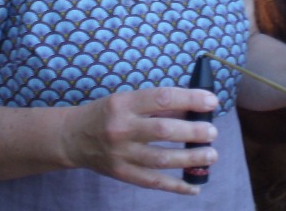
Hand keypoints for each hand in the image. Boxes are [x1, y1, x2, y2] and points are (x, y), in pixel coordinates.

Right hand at [59, 86, 219, 194]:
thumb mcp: (126, 100)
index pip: (162, 98)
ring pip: (162, 159)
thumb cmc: (105, 113)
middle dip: (193, 131)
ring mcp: (121, 154)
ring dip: (191, 158)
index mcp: (124, 103)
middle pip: (164, 131)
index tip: (211, 101)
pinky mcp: (122, 173)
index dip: (190, 98)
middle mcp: (122, 128)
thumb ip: (157, 105)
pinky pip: (153, 182)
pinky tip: (195, 186)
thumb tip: (192, 106)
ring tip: (211, 155)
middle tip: (212, 132)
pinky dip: (176, 186)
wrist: (73, 137)